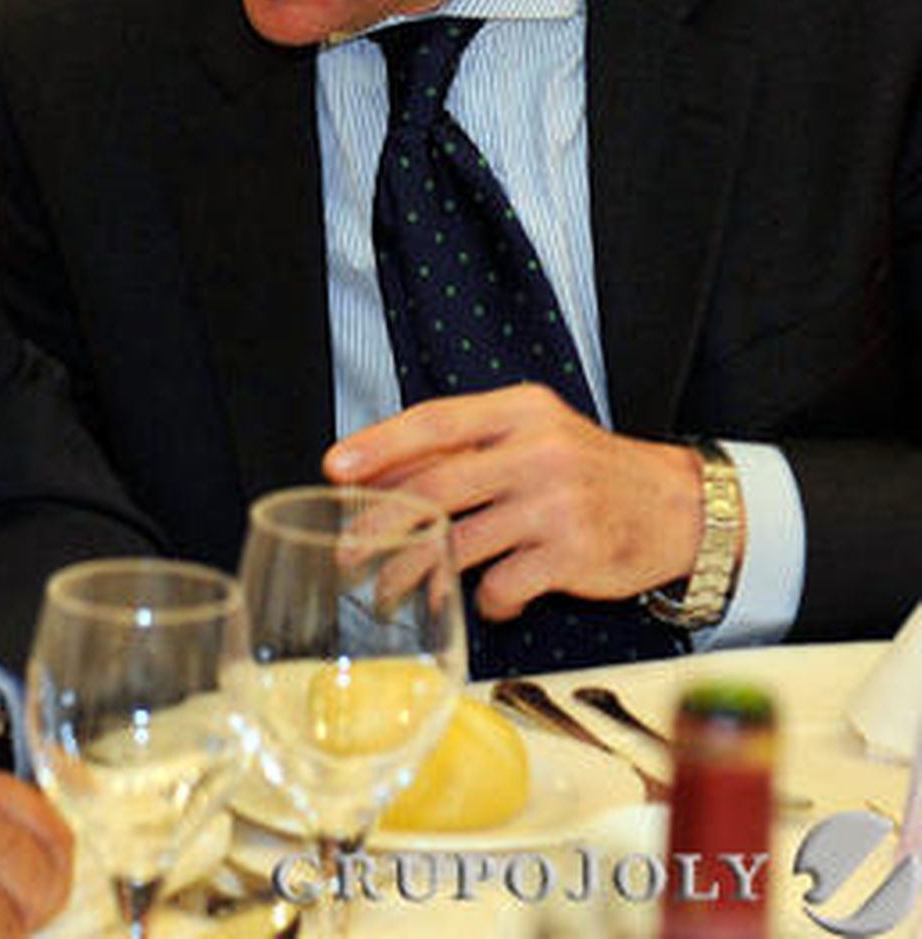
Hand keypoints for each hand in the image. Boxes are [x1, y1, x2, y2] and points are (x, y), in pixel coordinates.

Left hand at [323, 384, 708, 619]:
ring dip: (414, 574)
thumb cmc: (586, 470)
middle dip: (379, 526)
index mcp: (519, 411)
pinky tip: (490, 601)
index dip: (378, 446)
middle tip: (347, 551)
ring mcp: (556, 505)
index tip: (336, 468)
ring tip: (388, 591)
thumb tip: (381, 473)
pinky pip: (502, 588)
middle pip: (435, 488)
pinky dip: (485, 602)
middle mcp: (537, 451)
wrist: (678, 507)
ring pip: (459, 544)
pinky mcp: (573, 557)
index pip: (434, 422)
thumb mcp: (532, 434)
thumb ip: (467, 447)